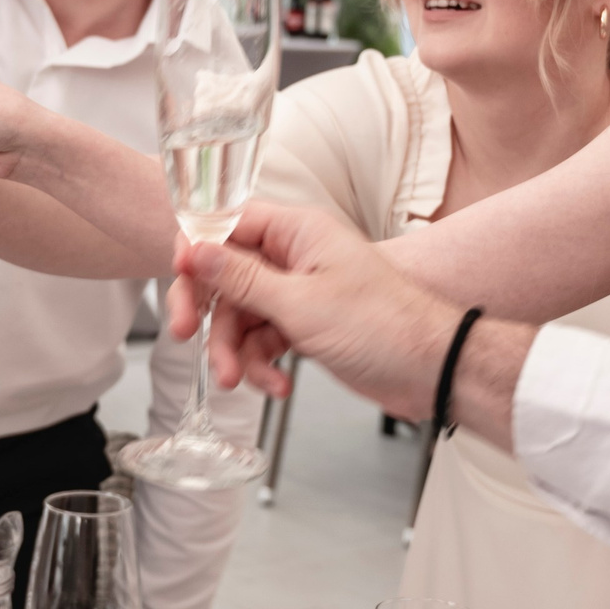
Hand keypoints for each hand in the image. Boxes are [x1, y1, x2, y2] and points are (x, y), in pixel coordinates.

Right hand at [169, 202, 464, 415]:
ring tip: (239, 380)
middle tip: (184, 336)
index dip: (196, 249)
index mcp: (298, 232)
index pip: (227, 223)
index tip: (178, 276)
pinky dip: (262, 365)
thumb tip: (195, 250)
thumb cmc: (384, 325)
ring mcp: (300, 293)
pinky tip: (276, 384)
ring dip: (234, 350)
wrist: (431, 369)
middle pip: (225, 275)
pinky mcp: (307, 326)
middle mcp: (296, 256)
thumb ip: (241, 278)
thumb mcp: (300, 304)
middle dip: (206, 311)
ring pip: (241, 316)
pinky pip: (264, 340)